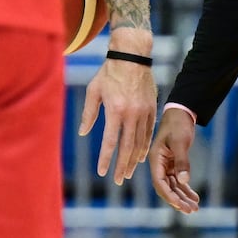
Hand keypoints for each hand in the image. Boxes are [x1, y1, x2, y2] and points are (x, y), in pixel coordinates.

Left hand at [81, 29, 156, 182]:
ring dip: (134, 160)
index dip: (106, 159)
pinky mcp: (152, 109)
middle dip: (122, 166)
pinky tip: (139, 156)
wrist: (132, 57)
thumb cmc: (108, 73)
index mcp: (115, 110)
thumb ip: (89, 114)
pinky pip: (149, 133)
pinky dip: (144, 146)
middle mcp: (132, 114)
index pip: (110, 142)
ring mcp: (144, 112)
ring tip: (128, 173)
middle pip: (127, 147)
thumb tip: (84, 133)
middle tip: (118, 181)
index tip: (102, 172)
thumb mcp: (93, 91)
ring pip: (140, 142)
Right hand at [148, 103, 199, 213]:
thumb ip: (182, 162)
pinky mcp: (174, 164)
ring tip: (195, 207)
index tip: (181, 205)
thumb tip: (184, 180)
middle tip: (191, 210)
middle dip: (178, 200)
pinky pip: (178, 181)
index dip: (169, 195)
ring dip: (183, 197)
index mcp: (155, 160)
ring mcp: (166, 165)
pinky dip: (186, 189)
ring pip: (173, 186)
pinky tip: (195, 197)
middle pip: (166, 188)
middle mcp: (159, 165)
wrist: (181, 113)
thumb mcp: (180, 142)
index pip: (159, 183)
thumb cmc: (178, 125)